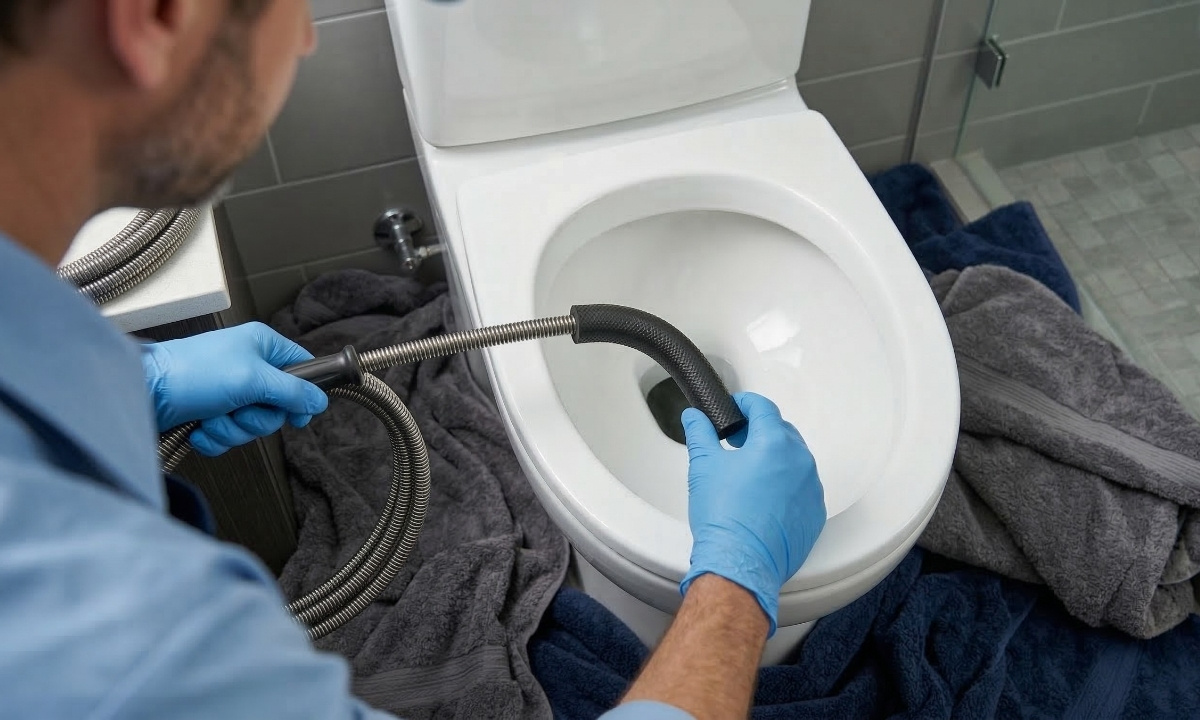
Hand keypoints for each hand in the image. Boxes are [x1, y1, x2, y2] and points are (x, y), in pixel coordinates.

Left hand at [142, 322, 328, 456]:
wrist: (144, 391)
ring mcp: (229, 391)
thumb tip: (319, 402)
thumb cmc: (194, 373)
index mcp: (262, 346)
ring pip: (254, 424)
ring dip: (234, 429)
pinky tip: (200, 428)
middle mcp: (248, 367)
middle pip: (278, 405)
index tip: (297, 414)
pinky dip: (216, 437)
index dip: (303, 394)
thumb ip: (293, 391)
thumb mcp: (253, 379)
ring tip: (212, 418)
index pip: (302, 368)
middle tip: (240, 409)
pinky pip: (230, 434)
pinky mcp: (211, 412)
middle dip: (257, 417)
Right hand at [679, 392, 825, 634]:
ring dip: (776, 458)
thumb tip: (695, 417)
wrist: (741, 562)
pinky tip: (766, 497)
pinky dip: (787, 485)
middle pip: (783, 432)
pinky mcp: (815, 514)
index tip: (736, 407)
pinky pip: (803, 489)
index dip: (746, 403)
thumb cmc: (724, 516)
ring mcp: (812, 489)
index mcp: (774, 443)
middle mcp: (800, 462)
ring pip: (796, 461)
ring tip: (751, 471)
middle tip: (738, 439)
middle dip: (761, 430)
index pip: (764, 408)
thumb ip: (701, 433)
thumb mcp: (704, 467)